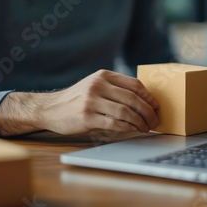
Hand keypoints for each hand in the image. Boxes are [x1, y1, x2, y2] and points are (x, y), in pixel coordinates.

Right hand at [0, 70, 159, 136]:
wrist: (50, 108)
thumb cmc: (77, 99)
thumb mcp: (95, 85)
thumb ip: (114, 88)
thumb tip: (144, 100)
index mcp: (103, 75)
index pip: (134, 84)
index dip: (149, 96)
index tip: (156, 106)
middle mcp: (98, 85)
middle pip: (133, 98)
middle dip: (148, 111)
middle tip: (155, 120)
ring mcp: (91, 101)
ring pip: (125, 111)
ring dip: (140, 122)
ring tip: (145, 127)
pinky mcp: (87, 117)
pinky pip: (114, 123)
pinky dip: (127, 127)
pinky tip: (132, 130)